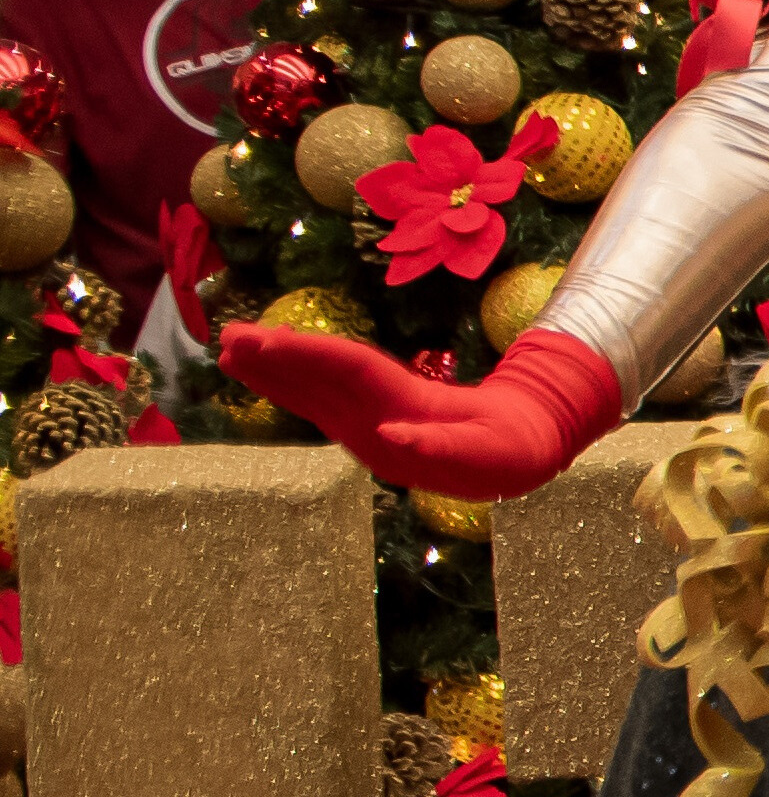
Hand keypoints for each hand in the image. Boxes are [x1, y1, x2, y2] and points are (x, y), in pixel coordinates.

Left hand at [215, 324, 624, 502]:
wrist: (513, 461)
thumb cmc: (503, 448)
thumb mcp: (484, 450)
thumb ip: (438, 444)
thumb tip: (389, 433)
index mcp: (402, 414)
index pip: (346, 372)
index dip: (303, 353)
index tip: (260, 339)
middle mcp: (374, 421)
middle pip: (318, 380)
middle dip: (272, 358)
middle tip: (227, 335)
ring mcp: (368, 427)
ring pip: (313, 391)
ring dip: (272, 370)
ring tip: (233, 347)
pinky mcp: (370, 427)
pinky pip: (324, 399)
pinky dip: (294, 382)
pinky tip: (272, 364)